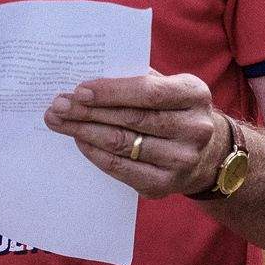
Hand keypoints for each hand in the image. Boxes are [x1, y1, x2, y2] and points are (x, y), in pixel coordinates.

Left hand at [45, 71, 226, 198]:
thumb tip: (88, 84)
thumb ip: (137, 80)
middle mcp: (195, 129)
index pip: (149, 92)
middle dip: (88, 111)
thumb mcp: (169, 86)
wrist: (207, 153)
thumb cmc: (175, 110)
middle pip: (131, 119)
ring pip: (122, 144)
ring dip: (84, 132)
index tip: (79, 90)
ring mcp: (182, 160)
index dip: (111, 92)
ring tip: (60, 121)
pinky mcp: (165, 184)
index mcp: (195, 95)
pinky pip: (120, 168)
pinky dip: (95, 153)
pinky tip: (80, 141)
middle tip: (58, 105)